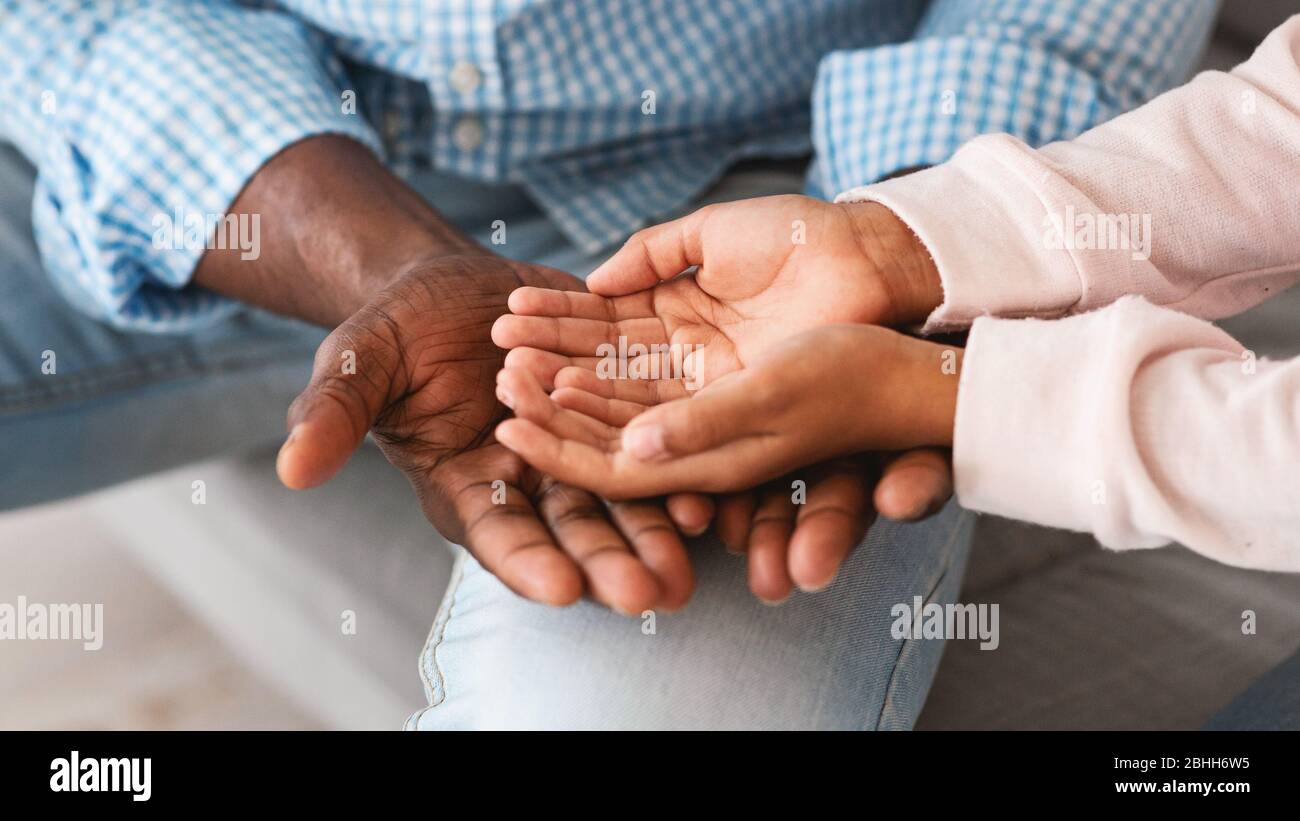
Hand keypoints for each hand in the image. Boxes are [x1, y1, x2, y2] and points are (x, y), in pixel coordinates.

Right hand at [275, 253, 694, 613]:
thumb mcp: (360, 363)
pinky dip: (681, 462)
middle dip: (609, 562)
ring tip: (698, 556)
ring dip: (657, 528)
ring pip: (621, 495)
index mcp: (464, 483)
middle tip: (650, 596)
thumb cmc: (396, 331)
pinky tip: (719, 481)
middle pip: (572, 530)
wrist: (455, 288)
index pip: (494, 532)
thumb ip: (332, 414)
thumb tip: (290, 470)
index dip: (525, 561)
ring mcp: (575, 447)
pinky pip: (651, 438)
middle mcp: (527, 480)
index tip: (557, 590)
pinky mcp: (614, 407)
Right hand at [490, 195, 943, 386]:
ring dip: (566, 393)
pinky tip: (566, 401)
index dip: (555, 322)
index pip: (601, 325)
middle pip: (603, 369)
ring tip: (514, 387)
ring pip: (623, 400)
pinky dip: (614, 415)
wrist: (864, 257)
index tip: (506, 321)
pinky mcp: (732, 412)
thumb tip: (594, 281)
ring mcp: (706, 389)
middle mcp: (684, 360)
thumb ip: (649, 253)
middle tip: (496, 363)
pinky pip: (664, 422)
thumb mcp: (709, 232)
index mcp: (676, 314)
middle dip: (547, 365)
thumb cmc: (795, 237)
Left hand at [494, 325, 958, 596]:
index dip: (555, 449)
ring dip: (567, 385)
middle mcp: (701, 450)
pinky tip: (574, 346)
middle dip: (547, 414)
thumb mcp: (776, 396)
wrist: (911, 374)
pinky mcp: (717, 393)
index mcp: (709, 462)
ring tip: (516, 352)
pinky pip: (647, 386)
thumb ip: (702, 425)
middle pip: (604, 441)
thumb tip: (630, 450)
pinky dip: (606, 368)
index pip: (612, 469)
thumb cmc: (851, 378)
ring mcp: (708, 422)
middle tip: (496, 376)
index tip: (502, 422)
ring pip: (619, 412)